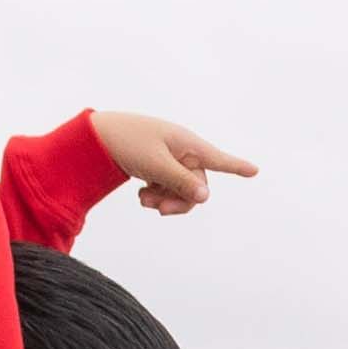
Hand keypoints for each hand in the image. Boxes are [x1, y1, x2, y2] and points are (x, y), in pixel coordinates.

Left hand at [90, 110, 258, 215]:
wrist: (92, 137)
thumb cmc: (125, 143)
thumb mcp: (155, 165)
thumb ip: (181, 183)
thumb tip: (206, 198)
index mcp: (185, 143)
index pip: (217, 158)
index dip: (236, 167)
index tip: (255, 171)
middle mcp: (181, 149)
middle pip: (196, 184)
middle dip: (179, 199)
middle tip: (159, 211)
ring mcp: (168, 157)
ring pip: (180, 189)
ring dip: (165, 199)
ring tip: (144, 201)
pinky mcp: (155, 164)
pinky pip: (166, 186)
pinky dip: (156, 194)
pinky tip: (141, 194)